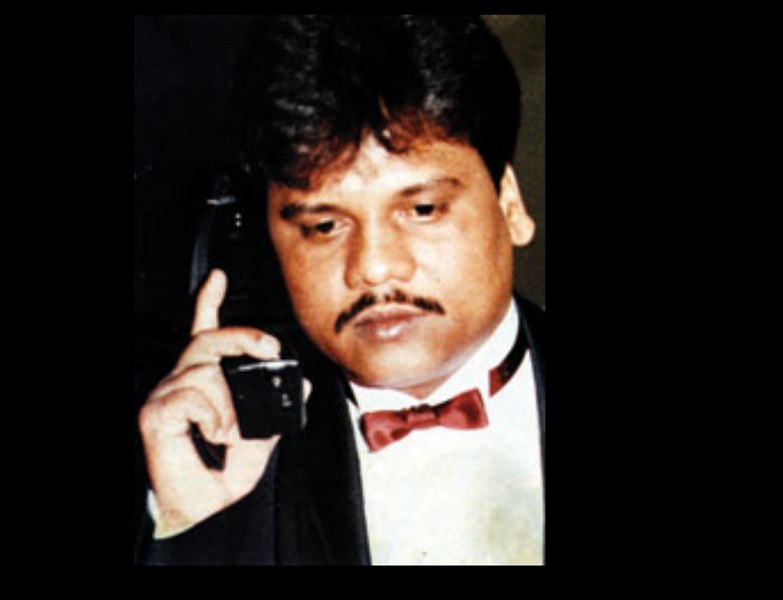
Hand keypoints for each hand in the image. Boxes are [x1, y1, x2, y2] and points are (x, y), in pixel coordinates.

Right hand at [138, 269, 300, 537]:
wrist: (201, 511)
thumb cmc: (220, 476)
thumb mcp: (260, 438)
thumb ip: (275, 409)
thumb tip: (299, 384)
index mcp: (205, 384)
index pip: (204, 333)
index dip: (209, 302)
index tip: (219, 278)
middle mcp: (183, 382)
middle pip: (209, 339)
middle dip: (244, 336)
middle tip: (269, 349)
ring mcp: (166, 395)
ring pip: (206, 369)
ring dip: (229, 403)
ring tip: (226, 432)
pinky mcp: (156, 412)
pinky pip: (194, 395)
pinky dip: (213, 415)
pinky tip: (211, 434)